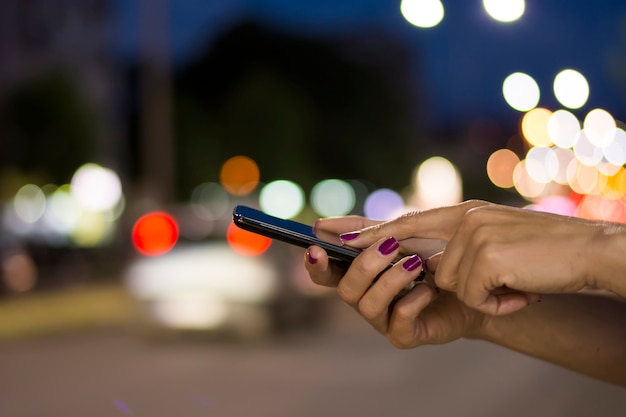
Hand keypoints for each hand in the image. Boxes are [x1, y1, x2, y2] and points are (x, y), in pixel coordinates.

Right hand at [304, 216, 484, 346]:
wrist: (476, 281)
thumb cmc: (436, 256)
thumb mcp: (401, 233)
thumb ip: (366, 229)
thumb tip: (321, 225)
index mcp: (360, 274)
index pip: (325, 274)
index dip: (316, 264)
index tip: (315, 248)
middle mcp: (365, 298)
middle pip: (344, 289)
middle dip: (364, 266)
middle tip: (391, 246)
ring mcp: (383, 319)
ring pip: (367, 306)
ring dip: (390, 280)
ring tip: (416, 263)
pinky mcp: (405, 335)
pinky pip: (397, 321)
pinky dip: (412, 300)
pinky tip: (430, 287)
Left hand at [337, 201, 599, 314]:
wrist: (591, 252)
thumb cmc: (544, 254)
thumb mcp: (496, 241)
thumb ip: (460, 246)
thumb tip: (430, 267)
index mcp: (465, 212)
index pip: (407, 220)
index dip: (371, 229)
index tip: (335, 234)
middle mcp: (464, 218)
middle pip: (423, 257)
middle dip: (417, 272)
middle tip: (430, 278)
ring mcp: (473, 235)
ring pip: (449, 283)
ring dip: (483, 294)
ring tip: (515, 283)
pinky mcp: (485, 256)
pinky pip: (472, 296)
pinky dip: (498, 303)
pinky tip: (522, 291)